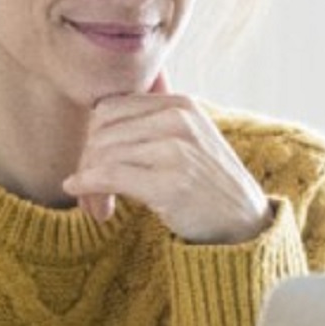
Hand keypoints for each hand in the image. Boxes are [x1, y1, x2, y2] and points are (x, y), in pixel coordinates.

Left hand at [68, 74, 268, 244]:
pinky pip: (109, 175)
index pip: (110, 108)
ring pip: (102, 153)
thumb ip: (151, 124)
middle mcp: (178, 120)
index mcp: (181, 104)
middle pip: (102, 131)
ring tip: (94, 204)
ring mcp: (176, 150)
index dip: (92, 137)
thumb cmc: (208, 184)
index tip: (92, 164)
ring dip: (88, 181)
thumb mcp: (188, 139)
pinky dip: (88, 184)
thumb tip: (94, 125)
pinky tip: (80, 193)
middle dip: (87, 161)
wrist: (244, 221)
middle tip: (86, 190)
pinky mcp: (170, 182)